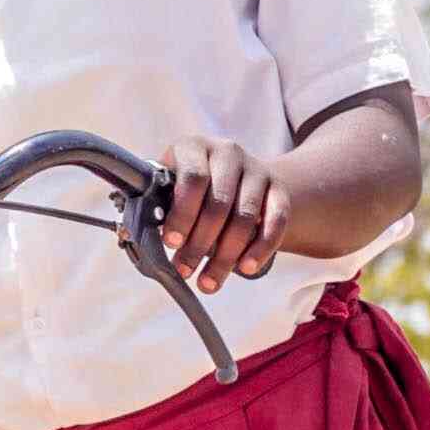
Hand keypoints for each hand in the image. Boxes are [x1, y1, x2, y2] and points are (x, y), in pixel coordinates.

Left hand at [158, 136, 292, 293]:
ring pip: (244, 217)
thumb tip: (150, 242)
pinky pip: (275, 222)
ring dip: (225, 256)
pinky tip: (245, 269)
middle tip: (185, 271)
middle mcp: (227, 152)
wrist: (239, 180)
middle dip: (199, 243)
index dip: (182, 214)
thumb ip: (160, 210)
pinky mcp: (279, 189)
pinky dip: (260, 249)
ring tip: (209, 282)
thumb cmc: (192, 193)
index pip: (193, 178)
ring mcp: (256, 169)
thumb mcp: (171, 190)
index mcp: (194, 147)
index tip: (171, 243)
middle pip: (218, 202)